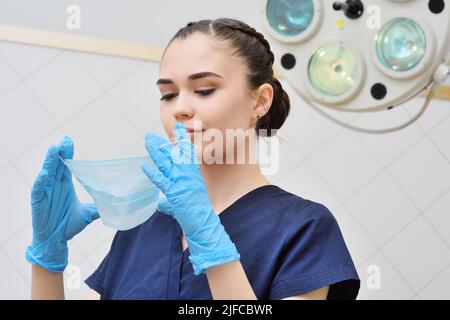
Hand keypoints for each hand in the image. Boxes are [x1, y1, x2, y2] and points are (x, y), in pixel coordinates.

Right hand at [26, 136, 98, 272]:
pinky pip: (37, 190)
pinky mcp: (38, 203)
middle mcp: (54, 186)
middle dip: (60, 152)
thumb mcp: (88, 214)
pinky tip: (45, 174)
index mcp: (65, 185)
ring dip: (49, 162)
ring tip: (54, 150)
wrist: (57, 242)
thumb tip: (117, 204)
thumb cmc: (68, 225)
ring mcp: (45, 193)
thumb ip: (100, 206)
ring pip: (46, 174)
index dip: (67, 153)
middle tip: (64, 140)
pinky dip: (40, 182)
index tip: (69, 141)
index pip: (66, 165)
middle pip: (56, 165)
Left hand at [141, 123, 239, 274]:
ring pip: (166, 164)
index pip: (186, 153)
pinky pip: (161, 181)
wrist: (203, 223)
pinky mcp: (175, 193)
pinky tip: (144, 166)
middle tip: (150, 135)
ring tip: (147, 142)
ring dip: (156, 152)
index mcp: (193, 174)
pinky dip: (152, 173)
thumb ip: (170, 200)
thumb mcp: (185, 201)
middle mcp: (188, 176)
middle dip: (161, 144)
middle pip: (173, 155)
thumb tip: (160, 203)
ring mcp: (181, 183)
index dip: (182, 140)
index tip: (178, 128)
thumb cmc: (196, 213)